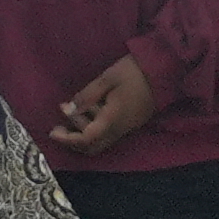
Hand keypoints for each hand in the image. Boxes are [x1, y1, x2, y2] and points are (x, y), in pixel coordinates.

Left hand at [42, 58, 158, 159]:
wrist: (166, 71)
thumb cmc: (135, 72)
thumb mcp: (107, 78)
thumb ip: (87, 95)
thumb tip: (69, 110)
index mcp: (113, 119)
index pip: (87, 139)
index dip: (67, 139)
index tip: (52, 131)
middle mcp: (120, 129)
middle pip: (92, 147)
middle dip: (72, 140)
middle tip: (59, 124)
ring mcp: (127, 127)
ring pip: (100, 141)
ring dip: (83, 130)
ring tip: (72, 107)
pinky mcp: (130, 123)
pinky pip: (108, 133)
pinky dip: (93, 125)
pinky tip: (89, 108)